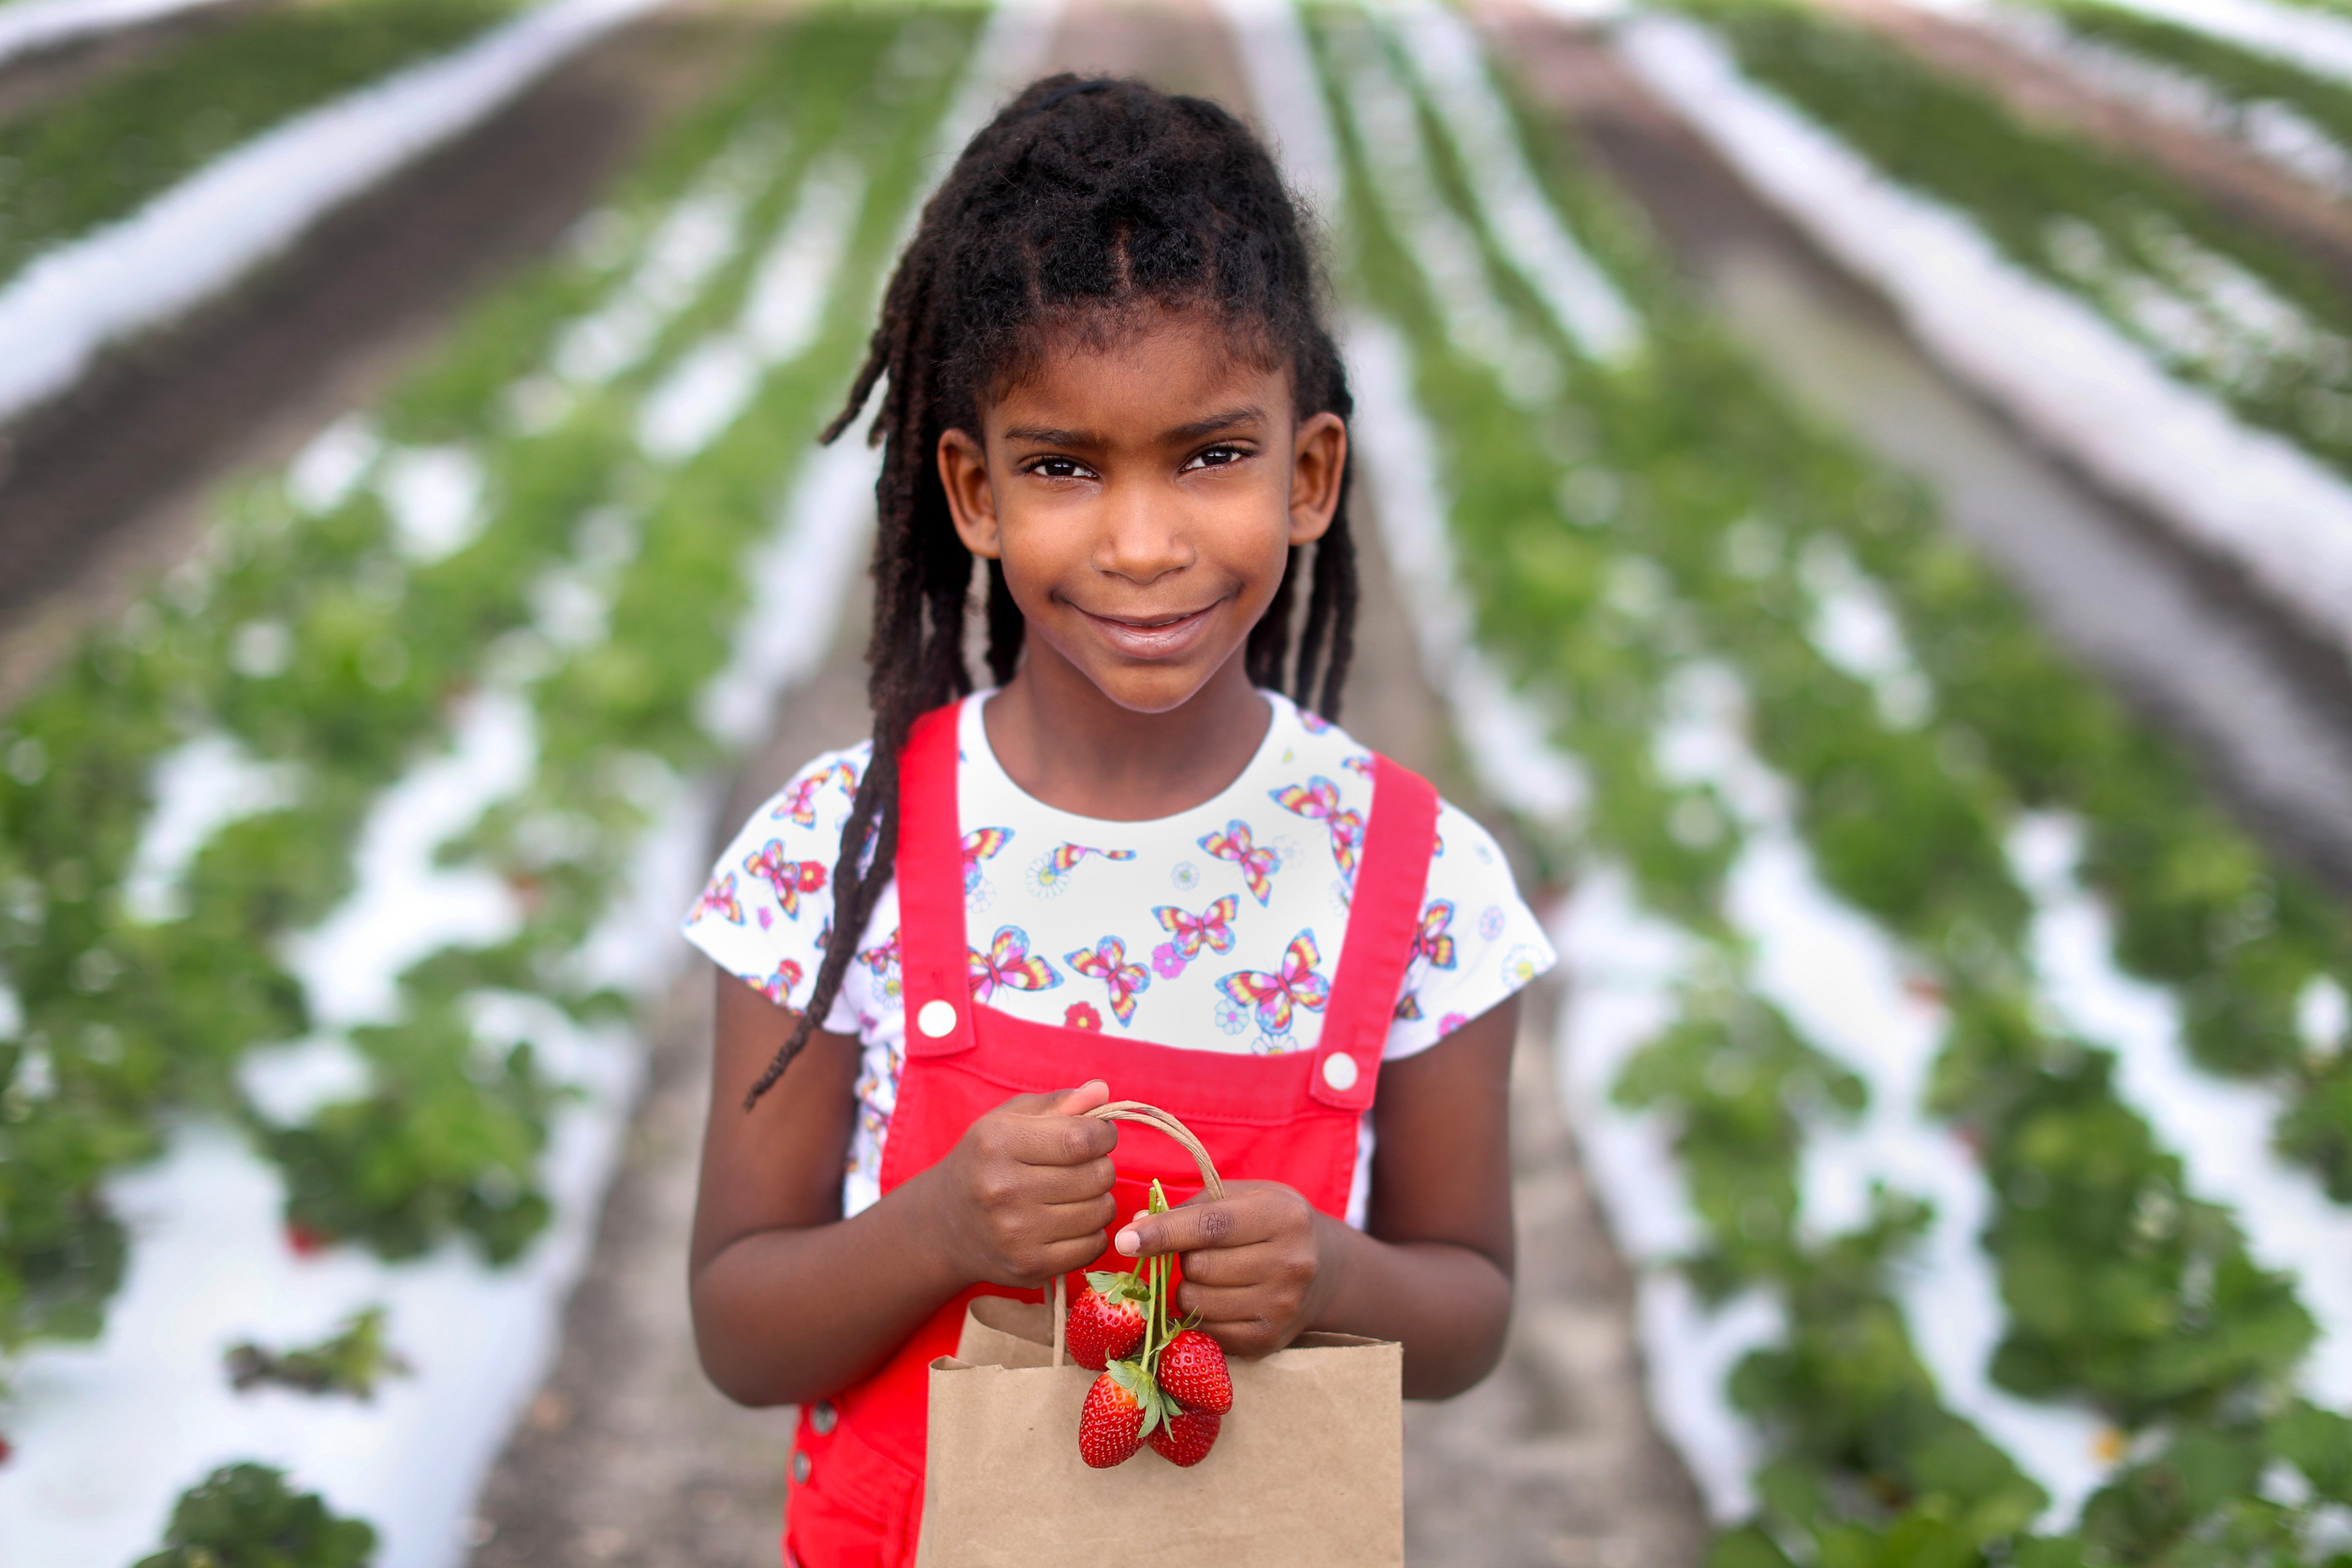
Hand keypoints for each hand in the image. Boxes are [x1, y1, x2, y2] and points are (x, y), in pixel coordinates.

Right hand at [925, 1080, 1118, 1287]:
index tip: (1100, 1136)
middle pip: (1097, 1175)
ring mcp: (1015, 1233)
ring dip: (1100, 1200)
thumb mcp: (1010, 1120)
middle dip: (1101, 1166)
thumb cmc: (986, 1161)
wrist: (944, 1225)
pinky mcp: (1028, 1266)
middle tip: (1082, 1167)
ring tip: (1075, 1194)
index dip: (1105, 1134)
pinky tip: (1070, 1222)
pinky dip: (1092, 1233)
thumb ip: (1058, 1104)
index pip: (1081, 1138)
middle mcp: (1003, 1189)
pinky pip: (1093, 1247)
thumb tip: (1103, 1090)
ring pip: (1101, 1212)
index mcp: (998, 1142)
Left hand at [1114, 1180, 1337, 1357]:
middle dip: (1183, 1259)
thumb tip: (1136, 1225)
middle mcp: (1289, 1263)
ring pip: (1196, 1302)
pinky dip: (1199, 1314)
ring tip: (1213, 1275)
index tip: (1125, 1239)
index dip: (1163, 1233)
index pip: (1210, 1227)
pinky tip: (1220, 1298)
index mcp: (1282, 1216)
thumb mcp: (1242, 1198)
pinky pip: (1205, 1330)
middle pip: (1199, 1267)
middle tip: (1199, 1251)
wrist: (1325, 1270)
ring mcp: (1280, 1307)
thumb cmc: (1271, 1223)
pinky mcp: (1266, 1340)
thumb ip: (1190, 1209)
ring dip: (1188, 1287)